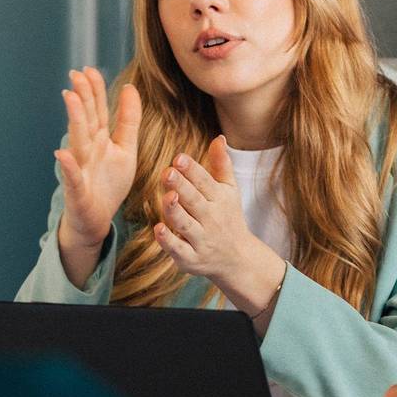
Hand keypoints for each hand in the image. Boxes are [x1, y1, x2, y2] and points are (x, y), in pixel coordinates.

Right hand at [55, 67, 140, 250]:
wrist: (96, 220)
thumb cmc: (108, 184)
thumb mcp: (125, 149)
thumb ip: (128, 120)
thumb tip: (130, 87)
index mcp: (99, 140)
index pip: (97, 111)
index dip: (94, 91)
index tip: (90, 70)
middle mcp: (87, 150)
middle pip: (85, 120)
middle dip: (82, 97)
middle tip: (76, 74)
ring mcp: (80, 169)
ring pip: (77, 141)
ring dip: (74, 120)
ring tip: (70, 98)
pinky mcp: (78, 191)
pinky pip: (73, 177)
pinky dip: (68, 166)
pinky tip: (61, 153)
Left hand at [153, 135, 284, 315]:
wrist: (237, 258)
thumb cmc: (228, 217)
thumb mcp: (229, 190)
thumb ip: (221, 164)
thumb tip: (219, 137)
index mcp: (219, 199)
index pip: (205, 182)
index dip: (192, 170)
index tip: (179, 158)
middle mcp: (211, 219)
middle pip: (194, 201)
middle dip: (182, 186)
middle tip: (168, 172)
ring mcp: (201, 240)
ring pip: (186, 224)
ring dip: (175, 211)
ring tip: (166, 196)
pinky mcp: (191, 259)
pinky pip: (179, 250)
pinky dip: (168, 241)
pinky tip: (158, 229)